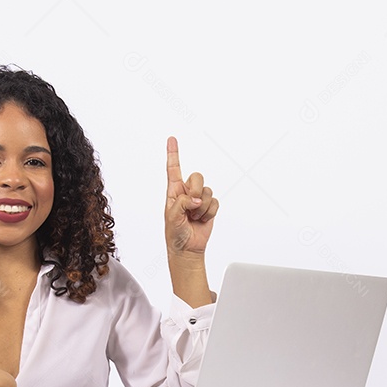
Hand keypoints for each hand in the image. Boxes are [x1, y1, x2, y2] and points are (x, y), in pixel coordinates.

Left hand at [165, 136, 218, 255]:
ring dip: (202, 207)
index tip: (171, 139)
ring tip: (194, 218)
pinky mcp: (209, 207)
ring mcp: (198, 199)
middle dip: (196, 191)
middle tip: (191, 207)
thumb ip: (182, 203)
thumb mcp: (172, 217)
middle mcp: (187, 192)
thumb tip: (196, 199)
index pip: (173, 169)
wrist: (187, 248)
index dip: (173, 154)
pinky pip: (215, 202)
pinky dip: (209, 213)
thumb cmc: (175, 233)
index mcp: (173, 191)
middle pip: (197, 177)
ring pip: (207, 191)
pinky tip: (202, 220)